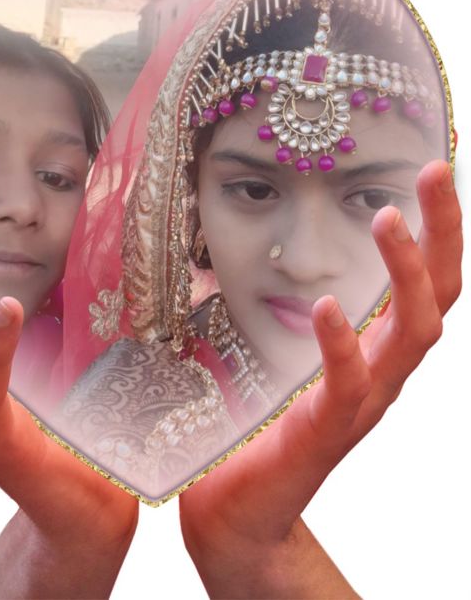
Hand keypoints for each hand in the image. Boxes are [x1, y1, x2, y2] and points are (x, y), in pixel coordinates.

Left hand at [179, 159, 461, 598]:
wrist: (238, 509)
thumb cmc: (256, 426)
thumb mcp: (279, 356)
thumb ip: (285, 313)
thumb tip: (259, 253)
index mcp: (370, 351)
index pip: (421, 284)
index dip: (435, 230)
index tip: (429, 172)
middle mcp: (379, 373)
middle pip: (438, 297)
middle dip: (442, 233)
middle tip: (434, 173)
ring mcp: (358, 403)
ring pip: (411, 334)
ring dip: (406, 274)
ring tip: (389, 220)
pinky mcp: (323, 431)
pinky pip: (348, 384)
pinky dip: (342, 344)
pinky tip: (327, 306)